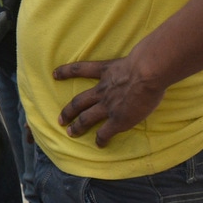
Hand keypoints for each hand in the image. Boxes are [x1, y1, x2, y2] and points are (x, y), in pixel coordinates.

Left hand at [53, 53, 167, 146]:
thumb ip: (130, 62)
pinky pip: (105, 132)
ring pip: (86, 118)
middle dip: (68, 111)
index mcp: (105, 72)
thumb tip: (140, 60)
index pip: (81, 69)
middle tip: (60, 120)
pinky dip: (101, 139)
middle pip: (79, 101)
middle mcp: (102, 90)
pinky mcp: (118, 119)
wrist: (148, 72)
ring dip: (77, 127)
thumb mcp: (133, 57)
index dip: (66, 72)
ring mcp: (108, 106)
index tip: (54, 74)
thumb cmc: (146, 61)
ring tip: (70, 133)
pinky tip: (99, 144)